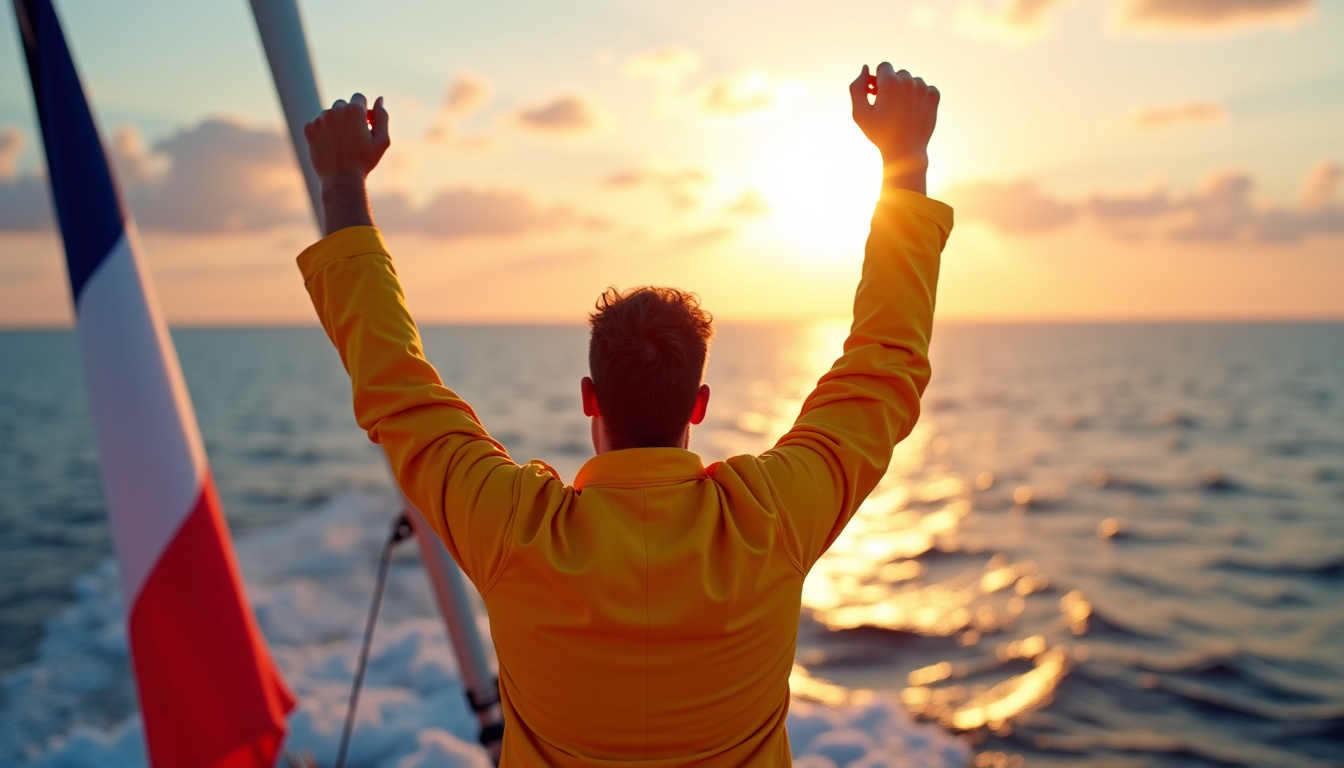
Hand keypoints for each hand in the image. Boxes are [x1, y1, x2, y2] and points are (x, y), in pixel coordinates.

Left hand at [304, 93, 389, 188]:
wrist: (341, 180)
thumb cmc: (364, 161)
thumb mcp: (382, 141)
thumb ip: (382, 117)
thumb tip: (379, 100)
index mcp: (354, 110)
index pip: (359, 98)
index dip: (363, 112)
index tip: (364, 125)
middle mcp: (335, 110)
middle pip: (343, 104)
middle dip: (348, 116)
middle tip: (353, 136)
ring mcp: (320, 119)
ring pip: (329, 114)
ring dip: (335, 124)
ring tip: (341, 144)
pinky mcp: (309, 128)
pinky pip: (317, 123)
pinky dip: (323, 132)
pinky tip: (330, 146)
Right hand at [849, 63, 937, 193]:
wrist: (905, 151)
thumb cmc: (880, 133)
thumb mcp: (859, 112)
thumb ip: (857, 87)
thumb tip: (866, 68)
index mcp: (890, 82)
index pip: (883, 66)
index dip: (878, 80)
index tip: (877, 95)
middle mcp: (909, 81)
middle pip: (898, 73)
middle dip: (891, 85)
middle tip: (888, 105)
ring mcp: (924, 88)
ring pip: (911, 80)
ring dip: (905, 90)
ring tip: (901, 109)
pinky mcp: (934, 96)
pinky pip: (924, 87)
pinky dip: (918, 96)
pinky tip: (912, 110)